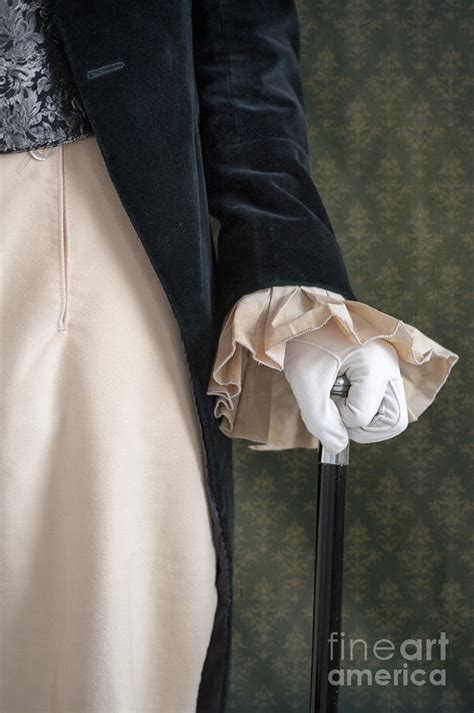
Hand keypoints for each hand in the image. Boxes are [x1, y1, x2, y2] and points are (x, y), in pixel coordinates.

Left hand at [283, 319, 408, 452]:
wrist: (306, 313)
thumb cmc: (305, 341)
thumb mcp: (305, 381)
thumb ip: (320, 420)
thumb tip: (339, 446)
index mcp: (375, 364)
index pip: (362, 417)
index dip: (338, 415)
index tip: (322, 394)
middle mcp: (390, 367)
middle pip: (393, 422)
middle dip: (362, 425)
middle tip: (336, 408)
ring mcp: (391, 369)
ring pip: (392, 416)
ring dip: (364, 418)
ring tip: (340, 398)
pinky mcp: (385, 372)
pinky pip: (384, 403)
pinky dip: (365, 407)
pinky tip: (344, 390)